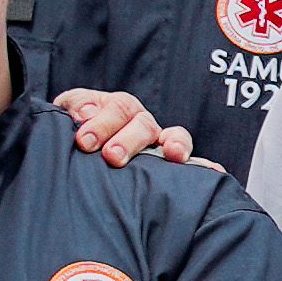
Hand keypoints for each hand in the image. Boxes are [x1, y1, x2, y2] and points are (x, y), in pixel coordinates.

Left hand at [58, 86, 202, 170]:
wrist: (83, 151)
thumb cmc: (77, 131)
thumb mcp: (67, 113)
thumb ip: (75, 106)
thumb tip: (86, 111)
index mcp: (119, 109)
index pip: (118, 109)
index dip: (102, 123)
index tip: (84, 141)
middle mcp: (142, 124)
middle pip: (144, 124)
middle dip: (129, 139)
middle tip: (112, 156)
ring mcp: (159, 146)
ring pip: (174, 138)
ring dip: (175, 144)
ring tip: (174, 154)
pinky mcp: (170, 169)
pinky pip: (193, 166)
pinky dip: (205, 167)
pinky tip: (214, 174)